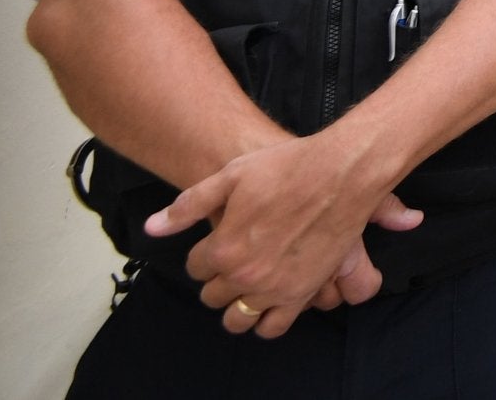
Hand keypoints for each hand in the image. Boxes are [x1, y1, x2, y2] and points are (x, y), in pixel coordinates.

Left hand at [148, 136, 421, 337]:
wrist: (342, 172)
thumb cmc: (287, 168)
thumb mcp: (232, 176)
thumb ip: (189, 205)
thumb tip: (153, 228)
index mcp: (223, 248)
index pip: (195, 267)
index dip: (203, 255)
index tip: (217, 244)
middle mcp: (245, 275)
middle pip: (213, 296)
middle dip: (218, 280)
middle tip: (234, 261)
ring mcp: (275, 288)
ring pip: (238, 319)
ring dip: (236, 306)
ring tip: (248, 288)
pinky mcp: (303, 293)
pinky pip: (273, 327)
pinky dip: (266, 321)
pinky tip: (269, 301)